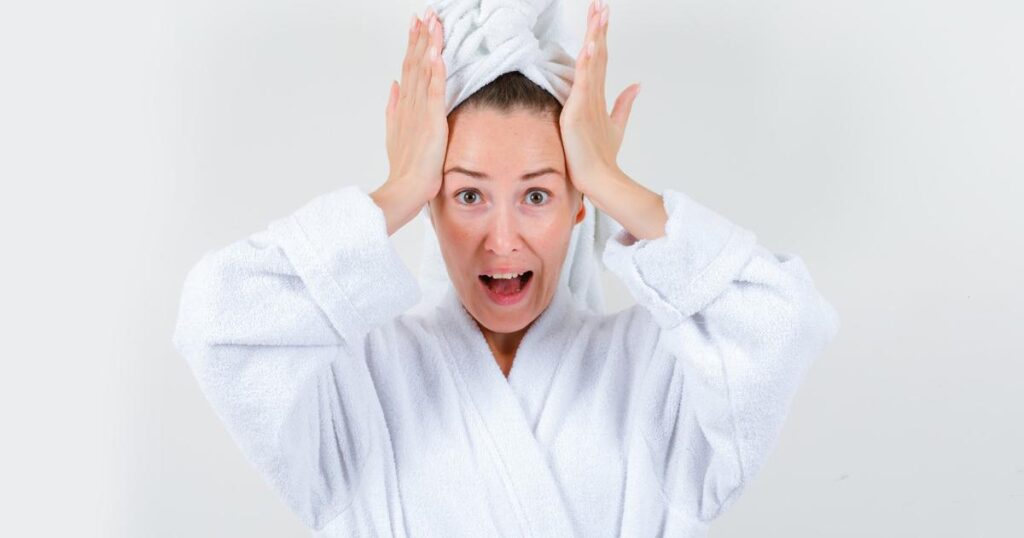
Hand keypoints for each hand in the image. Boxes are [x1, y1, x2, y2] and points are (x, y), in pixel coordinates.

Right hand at [372, 7, 446, 235]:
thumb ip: (394, 108)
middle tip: (425, 14)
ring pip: (424, 70)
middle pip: (415, 63)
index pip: (409, 68)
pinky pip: (434, 90)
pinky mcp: (431, 121)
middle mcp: (409, 104)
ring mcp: (419, 111)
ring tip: (432, 22)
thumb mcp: (396, 133)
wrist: (405, 189)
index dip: (414, 45)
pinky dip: (435, 70)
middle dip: (420, 36)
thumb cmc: (405, 169)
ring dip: (428, 45)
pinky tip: (436, 52)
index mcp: (404, 106)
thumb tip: (394, 86)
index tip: (417, 25)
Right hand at [559, 0, 640, 195]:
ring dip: (594, 36)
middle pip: (594, 54)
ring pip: (589, 61)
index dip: (601, 35)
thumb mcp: (616, 124)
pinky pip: (583, 82)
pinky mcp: (577, 112)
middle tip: (598, 3)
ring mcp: (580, 102)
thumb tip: (636, 85)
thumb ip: (624, 104)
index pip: (599, 58)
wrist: (597, 178)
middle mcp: (586, 95)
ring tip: (597, 13)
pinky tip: (590, 45)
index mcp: (594, 96)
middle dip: (596, 27)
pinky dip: (587, 62)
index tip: (602, 13)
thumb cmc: (600, 156)